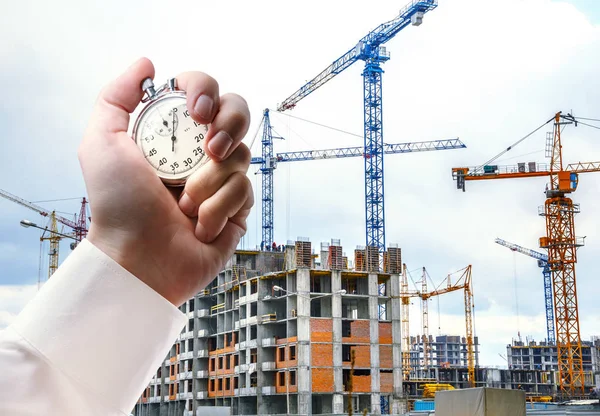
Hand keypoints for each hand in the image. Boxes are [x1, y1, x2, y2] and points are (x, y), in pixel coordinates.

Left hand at [78, 57, 252, 305]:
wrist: (139, 258)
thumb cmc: (118, 205)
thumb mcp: (102, 143)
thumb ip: (117, 97)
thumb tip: (148, 64)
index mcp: (173, 132)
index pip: (203, 91)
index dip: (206, 90)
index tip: (196, 112)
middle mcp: (200, 151)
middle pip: (238, 112)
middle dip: (230, 124)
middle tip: (210, 148)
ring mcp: (221, 179)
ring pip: (242, 154)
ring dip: (210, 181)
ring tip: (185, 204)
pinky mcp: (237, 208)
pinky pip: (246, 190)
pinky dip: (218, 208)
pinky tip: (198, 226)